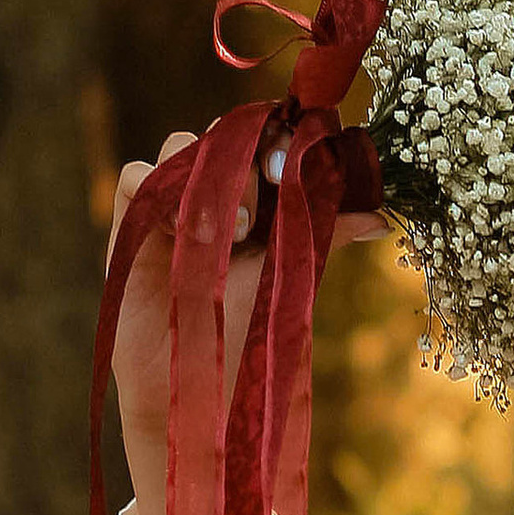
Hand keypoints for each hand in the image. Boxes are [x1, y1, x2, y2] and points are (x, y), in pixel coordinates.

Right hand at [108, 126, 385, 514]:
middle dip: (249, 153)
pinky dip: (154, 184)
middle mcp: (217, 192)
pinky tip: (179, 227)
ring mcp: (174, 203)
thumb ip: (326, 235)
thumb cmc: (250, 331)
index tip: (298, 161)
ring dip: (207, 170)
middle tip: (266, 199)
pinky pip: (134, 174)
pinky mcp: (132, 222)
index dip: (283, 136)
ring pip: (179, 142)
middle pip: (226, 131)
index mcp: (260, 196)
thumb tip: (381, 219)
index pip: (268, 137)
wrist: (202, 383)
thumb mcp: (292, 275)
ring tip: (232, 227)